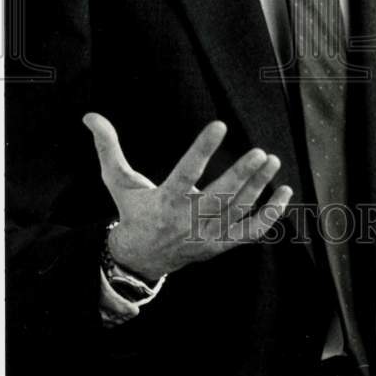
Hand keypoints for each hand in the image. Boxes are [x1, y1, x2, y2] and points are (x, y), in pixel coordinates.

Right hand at [83, 113, 292, 280]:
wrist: (140, 258)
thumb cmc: (132, 211)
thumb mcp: (117, 181)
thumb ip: (108, 147)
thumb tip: (90, 116)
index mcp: (165, 200)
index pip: (186, 171)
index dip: (202, 148)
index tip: (220, 125)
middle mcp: (188, 220)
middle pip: (219, 197)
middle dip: (241, 176)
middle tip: (260, 152)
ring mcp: (207, 235)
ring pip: (237, 211)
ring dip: (258, 188)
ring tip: (272, 160)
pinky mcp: (221, 245)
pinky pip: (251, 232)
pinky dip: (270, 215)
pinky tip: (285, 193)